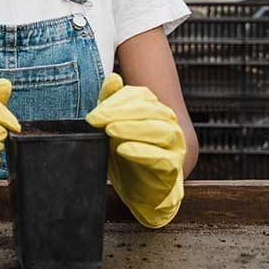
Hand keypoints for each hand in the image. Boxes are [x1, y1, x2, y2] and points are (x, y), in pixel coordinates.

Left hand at [86, 73, 185, 227]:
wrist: (141, 191)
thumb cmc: (127, 156)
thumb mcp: (113, 128)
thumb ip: (112, 103)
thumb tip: (113, 77)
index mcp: (155, 110)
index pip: (140, 96)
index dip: (116, 101)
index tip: (93, 113)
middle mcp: (169, 124)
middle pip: (149, 110)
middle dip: (120, 112)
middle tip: (96, 119)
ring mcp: (174, 146)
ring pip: (160, 130)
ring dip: (132, 128)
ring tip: (110, 130)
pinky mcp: (173, 168)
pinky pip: (162, 158)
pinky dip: (142, 152)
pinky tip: (124, 149)